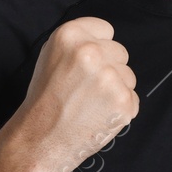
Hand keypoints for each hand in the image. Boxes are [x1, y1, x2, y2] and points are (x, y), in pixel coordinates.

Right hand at [10, 17, 138, 171]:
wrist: (39, 141)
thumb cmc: (45, 101)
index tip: (85, 64)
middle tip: (84, 89)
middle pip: (120, 52)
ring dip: (115, 89)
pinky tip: (97, 116)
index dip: (97, 48)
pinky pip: (132, 98)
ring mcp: (109, 77)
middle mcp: (90, 51)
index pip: (105, 30)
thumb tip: (106, 40)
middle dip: (108, 68)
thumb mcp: (51, 57)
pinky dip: (119, 109)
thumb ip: (79, 43)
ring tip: (89, 104)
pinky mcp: (123, 101)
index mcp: (69, 35)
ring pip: (128, 76)